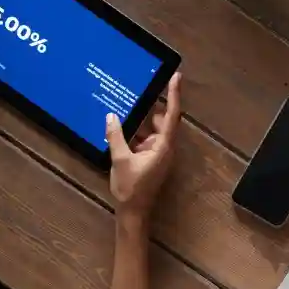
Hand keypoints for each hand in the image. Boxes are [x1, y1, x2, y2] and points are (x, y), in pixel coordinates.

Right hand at [107, 73, 181, 217]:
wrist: (134, 211)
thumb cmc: (131, 187)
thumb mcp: (120, 159)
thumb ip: (116, 136)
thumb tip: (111, 116)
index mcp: (164, 145)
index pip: (171, 114)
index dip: (174, 94)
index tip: (177, 77)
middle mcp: (165, 147)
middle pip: (163, 119)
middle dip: (154, 104)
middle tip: (146, 85)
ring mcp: (159, 152)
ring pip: (152, 129)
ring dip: (142, 119)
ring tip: (129, 103)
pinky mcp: (150, 158)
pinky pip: (145, 139)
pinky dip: (136, 132)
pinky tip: (122, 125)